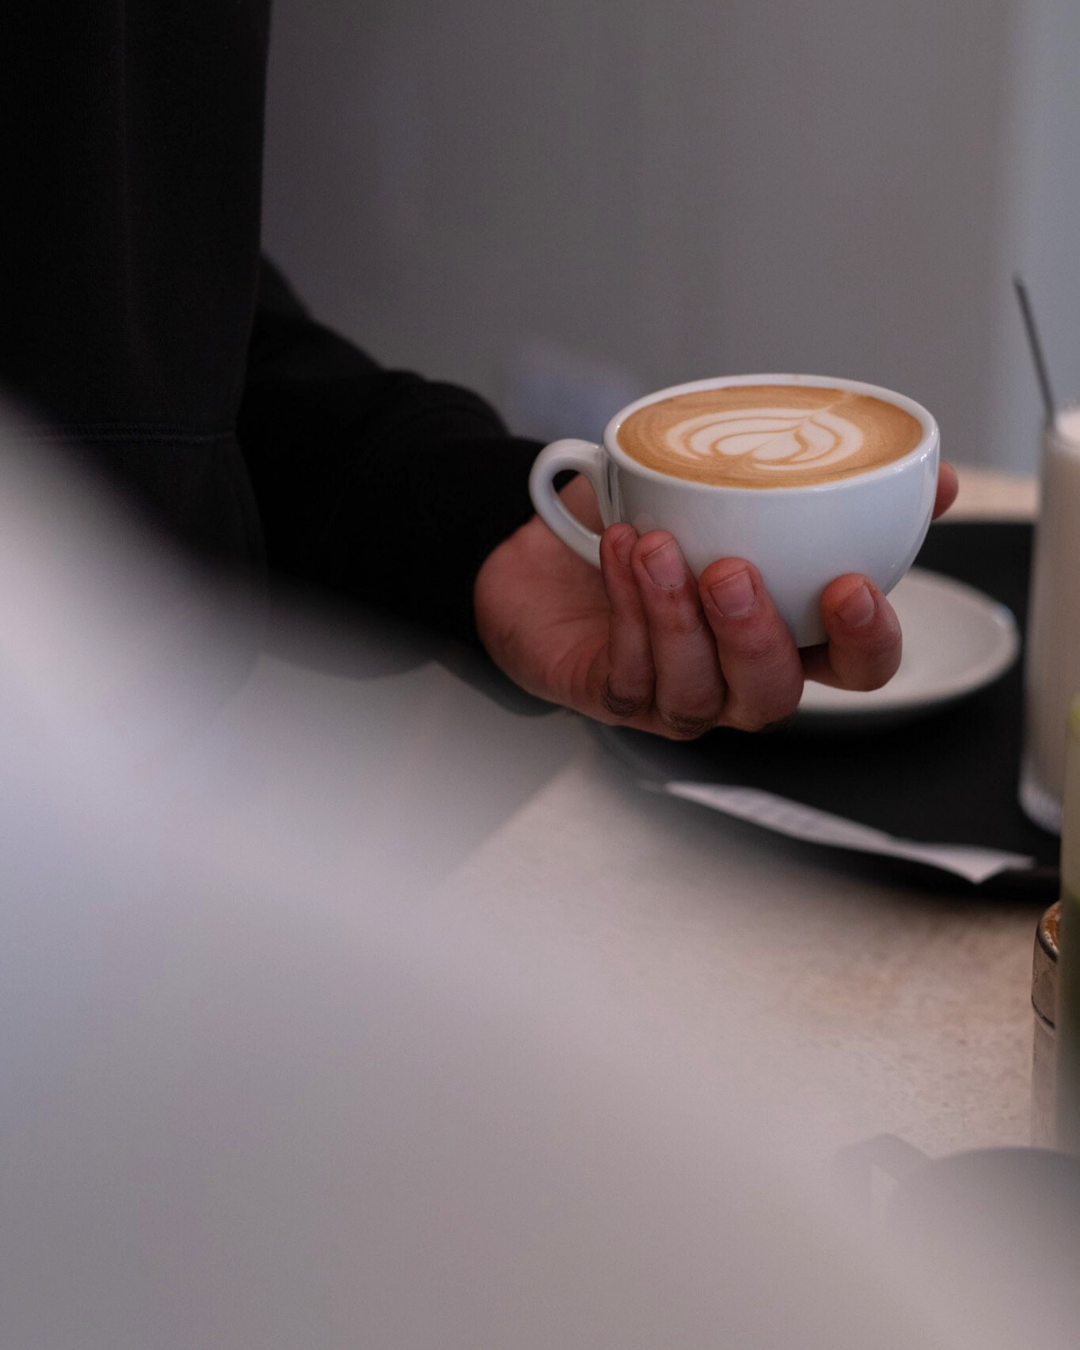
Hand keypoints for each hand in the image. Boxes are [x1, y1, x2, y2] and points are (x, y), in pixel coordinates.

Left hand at [474, 464, 958, 738]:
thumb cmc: (655, 525)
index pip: (857, 667)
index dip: (866, 641)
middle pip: (774, 695)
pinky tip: (619, 551)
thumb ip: (833, 485)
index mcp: (792, 635)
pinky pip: (629, 672)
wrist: (547, 545)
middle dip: (756, 637)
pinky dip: (625, 610)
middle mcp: (738, 677)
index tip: (851, 586)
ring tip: (655, 544)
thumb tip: (934, 478)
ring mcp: (676, 694)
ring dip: (674, 616)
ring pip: (695, 690)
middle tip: (731, 571)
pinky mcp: (614, 695)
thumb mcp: (740, 487)